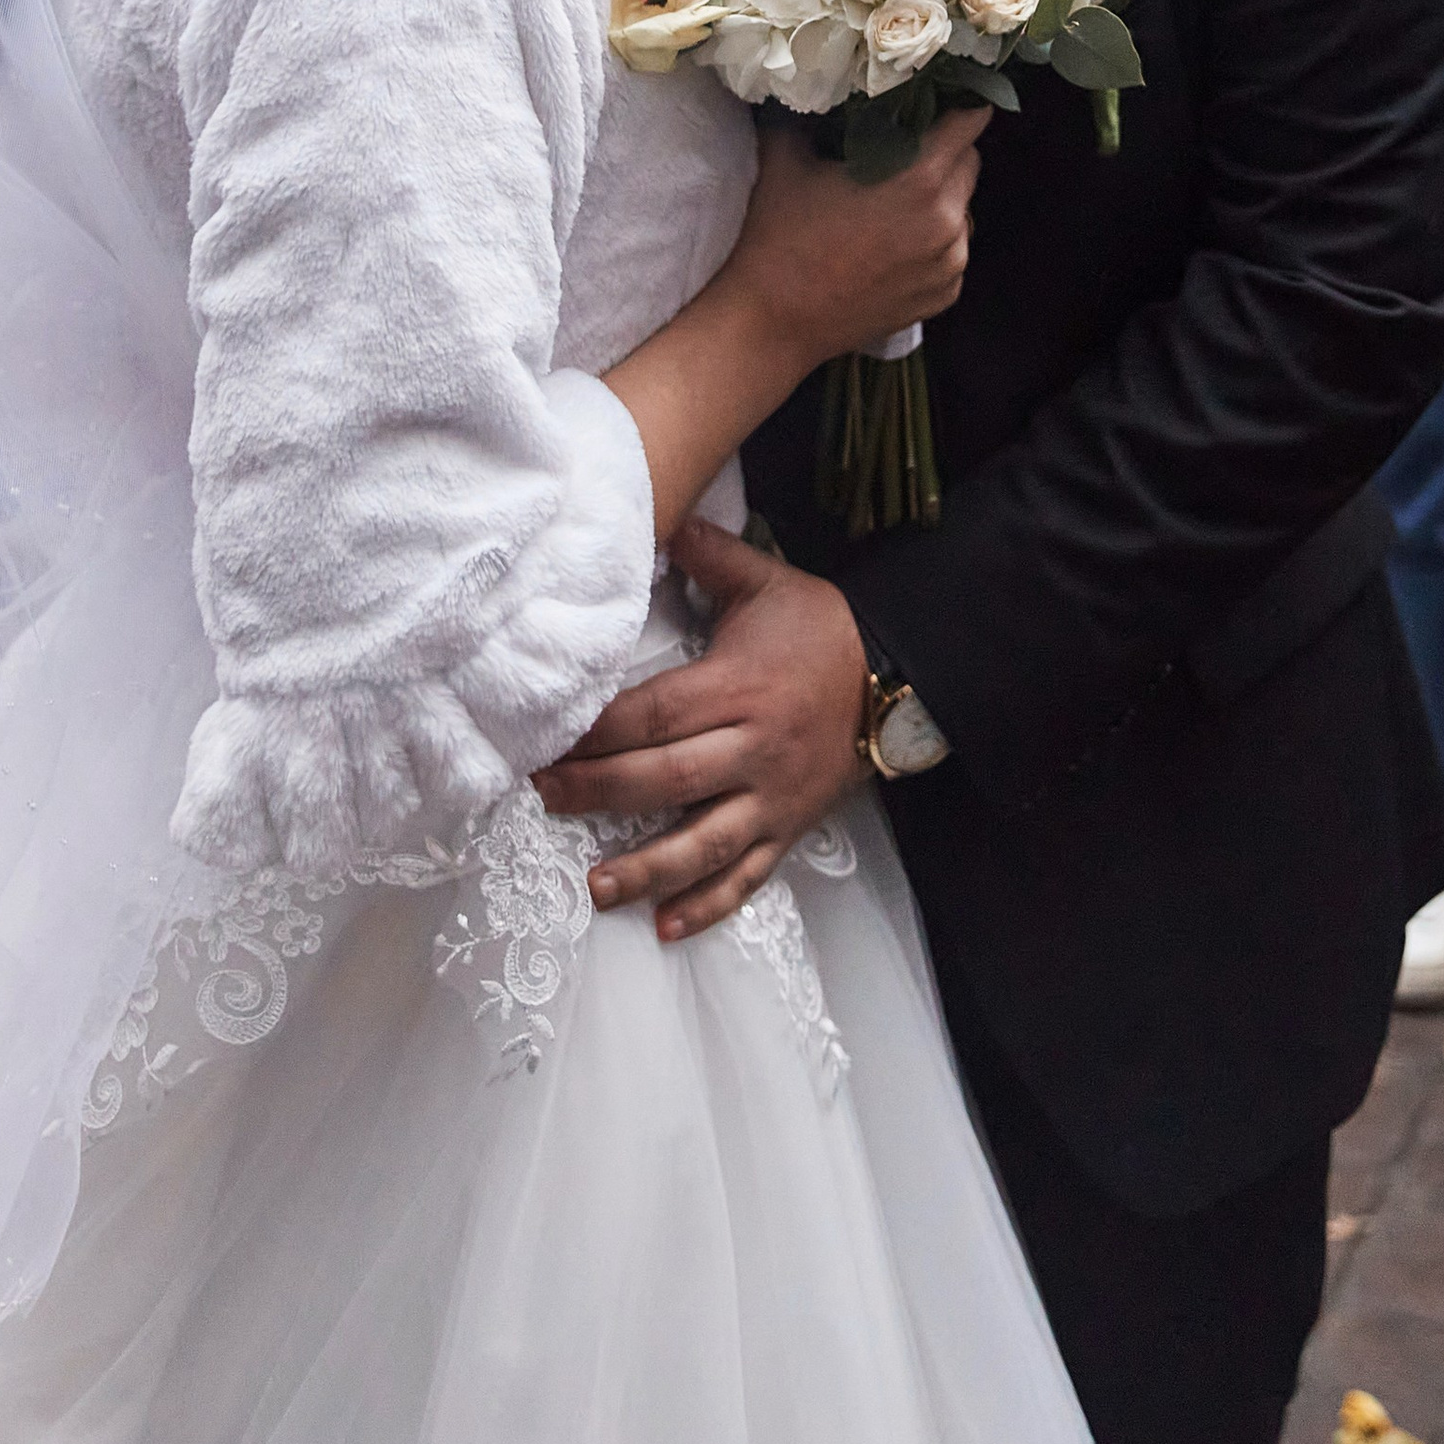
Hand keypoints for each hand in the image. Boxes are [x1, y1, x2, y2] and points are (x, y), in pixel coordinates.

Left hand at [536, 520, 866, 940]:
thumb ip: (707, 554)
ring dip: (647, 869)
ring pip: (704, 843)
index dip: (599, 731)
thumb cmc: (820, 628)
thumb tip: (655, 516)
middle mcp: (752, 749)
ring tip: (597, 887)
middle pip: (666, 779)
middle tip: (544, 795)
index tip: (548, 737)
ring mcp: (771, 797)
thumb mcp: (767, 581)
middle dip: (599, 791)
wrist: (898, 674)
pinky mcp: (788, 828)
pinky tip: (667, 927)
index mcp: (738, 687)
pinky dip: (709, 906)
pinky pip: (747, 876)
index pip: (656, 714)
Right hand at [731, 105, 984, 371]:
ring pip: (963, 209)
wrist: (771, 322)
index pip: (971, 121)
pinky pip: (953, 251)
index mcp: (920, 180)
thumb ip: (811, 110)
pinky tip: (891, 245)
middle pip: (969, 162)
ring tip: (892, 204)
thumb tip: (822, 76)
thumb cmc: (777, 236)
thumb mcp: (786, 156)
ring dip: (940, 198)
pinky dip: (934, 242)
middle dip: (943, 150)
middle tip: (901, 151)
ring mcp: (950, 264)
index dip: (956, 104)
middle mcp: (948, 222)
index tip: (936, 99)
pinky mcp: (944, 296)